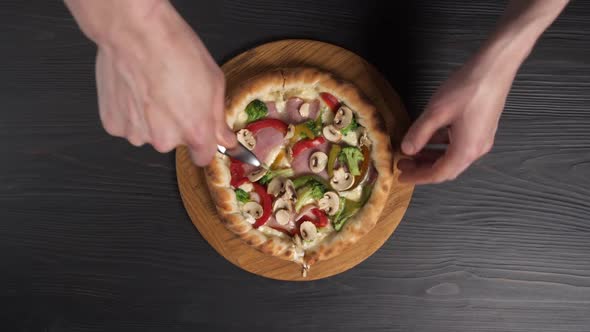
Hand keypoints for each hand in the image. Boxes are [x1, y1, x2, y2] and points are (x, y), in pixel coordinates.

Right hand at [67, 0, 235, 165]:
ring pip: (149, 134)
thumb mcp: (214, 81)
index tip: (201, 134)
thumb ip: (218, 118)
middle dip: (176, 125)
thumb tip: (223, 136)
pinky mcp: (114, 125)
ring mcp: (137, 134)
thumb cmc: (174, 49)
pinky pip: (127, 125)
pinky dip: (130, 113)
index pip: (203, 157)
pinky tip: (136, 91)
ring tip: (152, 89)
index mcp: (195, 131)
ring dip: (151, 119)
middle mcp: (165, 138)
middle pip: (174, 142)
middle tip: (173, 95)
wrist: (135, 32)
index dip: (203, 144)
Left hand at [398, 59, 512, 183]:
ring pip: (452, 156)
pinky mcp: (481, 128)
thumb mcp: (436, 112)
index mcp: (466, 150)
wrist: (495, 67)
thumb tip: (406, 150)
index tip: (401, 177)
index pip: (438, 174)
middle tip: (403, 163)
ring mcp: (481, 139)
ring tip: (412, 152)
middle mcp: (476, 149)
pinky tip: (429, 136)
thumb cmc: (467, 89)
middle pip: (447, 168)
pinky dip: (441, 145)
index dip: (418, 177)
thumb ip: (419, 134)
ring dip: (432, 156)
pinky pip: (458, 144)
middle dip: (423, 168)